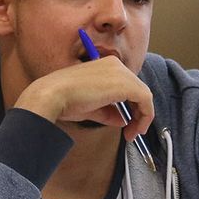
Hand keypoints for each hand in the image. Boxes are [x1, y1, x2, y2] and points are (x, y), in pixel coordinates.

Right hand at [14, 56, 153, 138]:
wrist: (53, 96)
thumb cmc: (64, 99)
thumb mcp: (91, 107)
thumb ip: (109, 112)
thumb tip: (123, 120)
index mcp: (105, 65)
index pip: (127, 86)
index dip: (131, 107)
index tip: (128, 124)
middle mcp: (115, 64)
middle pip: (137, 90)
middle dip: (139, 113)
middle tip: (132, 132)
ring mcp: (120, 72)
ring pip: (144, 94)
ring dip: (142, 117)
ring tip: (133, 134)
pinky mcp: (125, 83)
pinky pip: (145, 99)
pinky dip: (145, 116)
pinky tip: (136, 129)